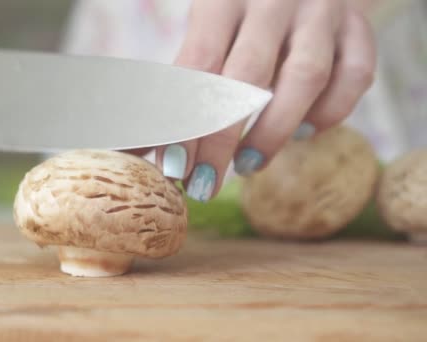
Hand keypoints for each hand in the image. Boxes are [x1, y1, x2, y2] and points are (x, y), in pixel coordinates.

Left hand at [157, 0, 375, 201]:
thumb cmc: (237, 12)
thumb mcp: (205, 30)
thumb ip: (180, 83)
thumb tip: (139, 147)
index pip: (199, 64)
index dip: (185, 120)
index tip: (172, 167)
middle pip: (247, 76)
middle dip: (222, 139)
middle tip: (202, 184)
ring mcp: (321, 10)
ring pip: (307, 77)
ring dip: (275, 131)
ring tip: (247, 167)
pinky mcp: (357, 23)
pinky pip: (356, 74)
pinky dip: (332, 112)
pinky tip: (306, 132)